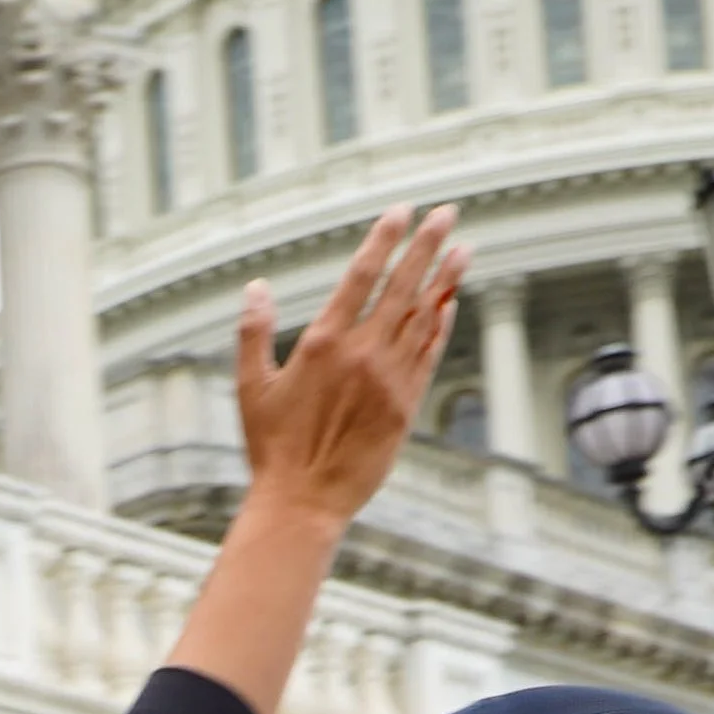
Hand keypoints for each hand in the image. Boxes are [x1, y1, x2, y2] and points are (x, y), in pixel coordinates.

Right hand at [236, 204, 468, 534]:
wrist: (304, 502)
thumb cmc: (271, 449)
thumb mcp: (249, 387)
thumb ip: (252, 333)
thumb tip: (255, 287)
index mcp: (323, 342)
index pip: (361, 275)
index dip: (384, 239)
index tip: (402, 211)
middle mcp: (362, 353)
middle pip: (403, 285)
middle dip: (427, 245)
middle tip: (447, 213)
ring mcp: (389, 379)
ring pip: (424, 317)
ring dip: (446, 279)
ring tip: (464, 248)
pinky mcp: (405, 407)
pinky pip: (429, 355)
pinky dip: (441, 326)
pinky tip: (449, 304)